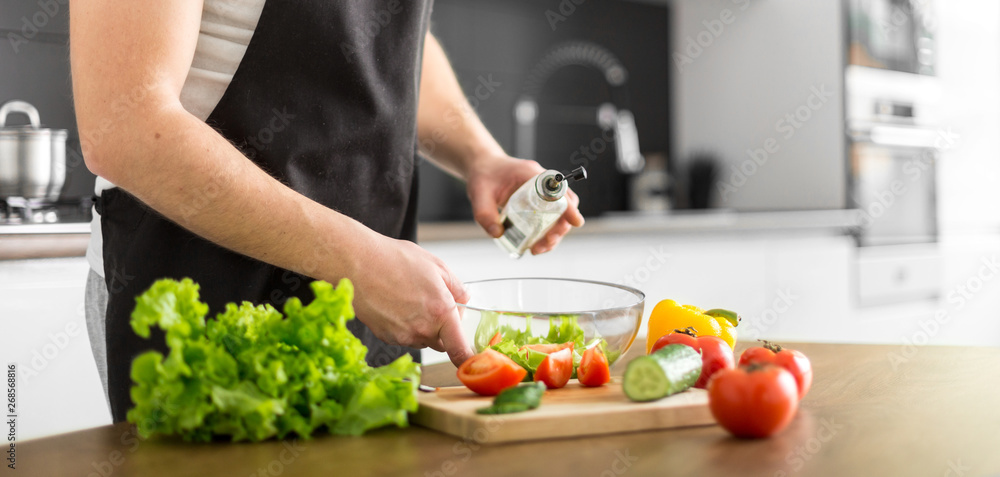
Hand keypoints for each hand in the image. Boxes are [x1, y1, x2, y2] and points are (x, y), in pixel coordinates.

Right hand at [348, 233, 473, 366]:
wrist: (357, 263)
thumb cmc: (394, 260)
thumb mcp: (436, 266)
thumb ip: (457, 288)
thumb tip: (464, 301)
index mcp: (441, 312)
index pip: (460, 350)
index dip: (467, 358)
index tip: (470, 359)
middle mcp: (422, 329)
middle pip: (441, 342)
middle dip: (443, 330)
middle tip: (433, 305)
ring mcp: (402, 336)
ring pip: (421, 339)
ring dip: (422, 326)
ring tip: (408, 298)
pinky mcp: (386, 337)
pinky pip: (403, 337)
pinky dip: (404, 325)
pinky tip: (395, 304)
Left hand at [466, 155, 584, 254]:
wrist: (483, 167)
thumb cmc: (483, 175)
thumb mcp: (479, 193)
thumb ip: (485, 213)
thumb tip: (498, 234)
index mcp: (531, 174)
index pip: (557, 189)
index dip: (569, 206)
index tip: (575, 222)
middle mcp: (541, 183)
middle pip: (564, 205)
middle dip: (560, 228)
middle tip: (545, 244)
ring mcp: (541, 194)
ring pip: (559, 215)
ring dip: (553, 235)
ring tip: (537, 249)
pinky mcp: (538, 203)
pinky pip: (549, 218)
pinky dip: (545, 233)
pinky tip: (533, 244)